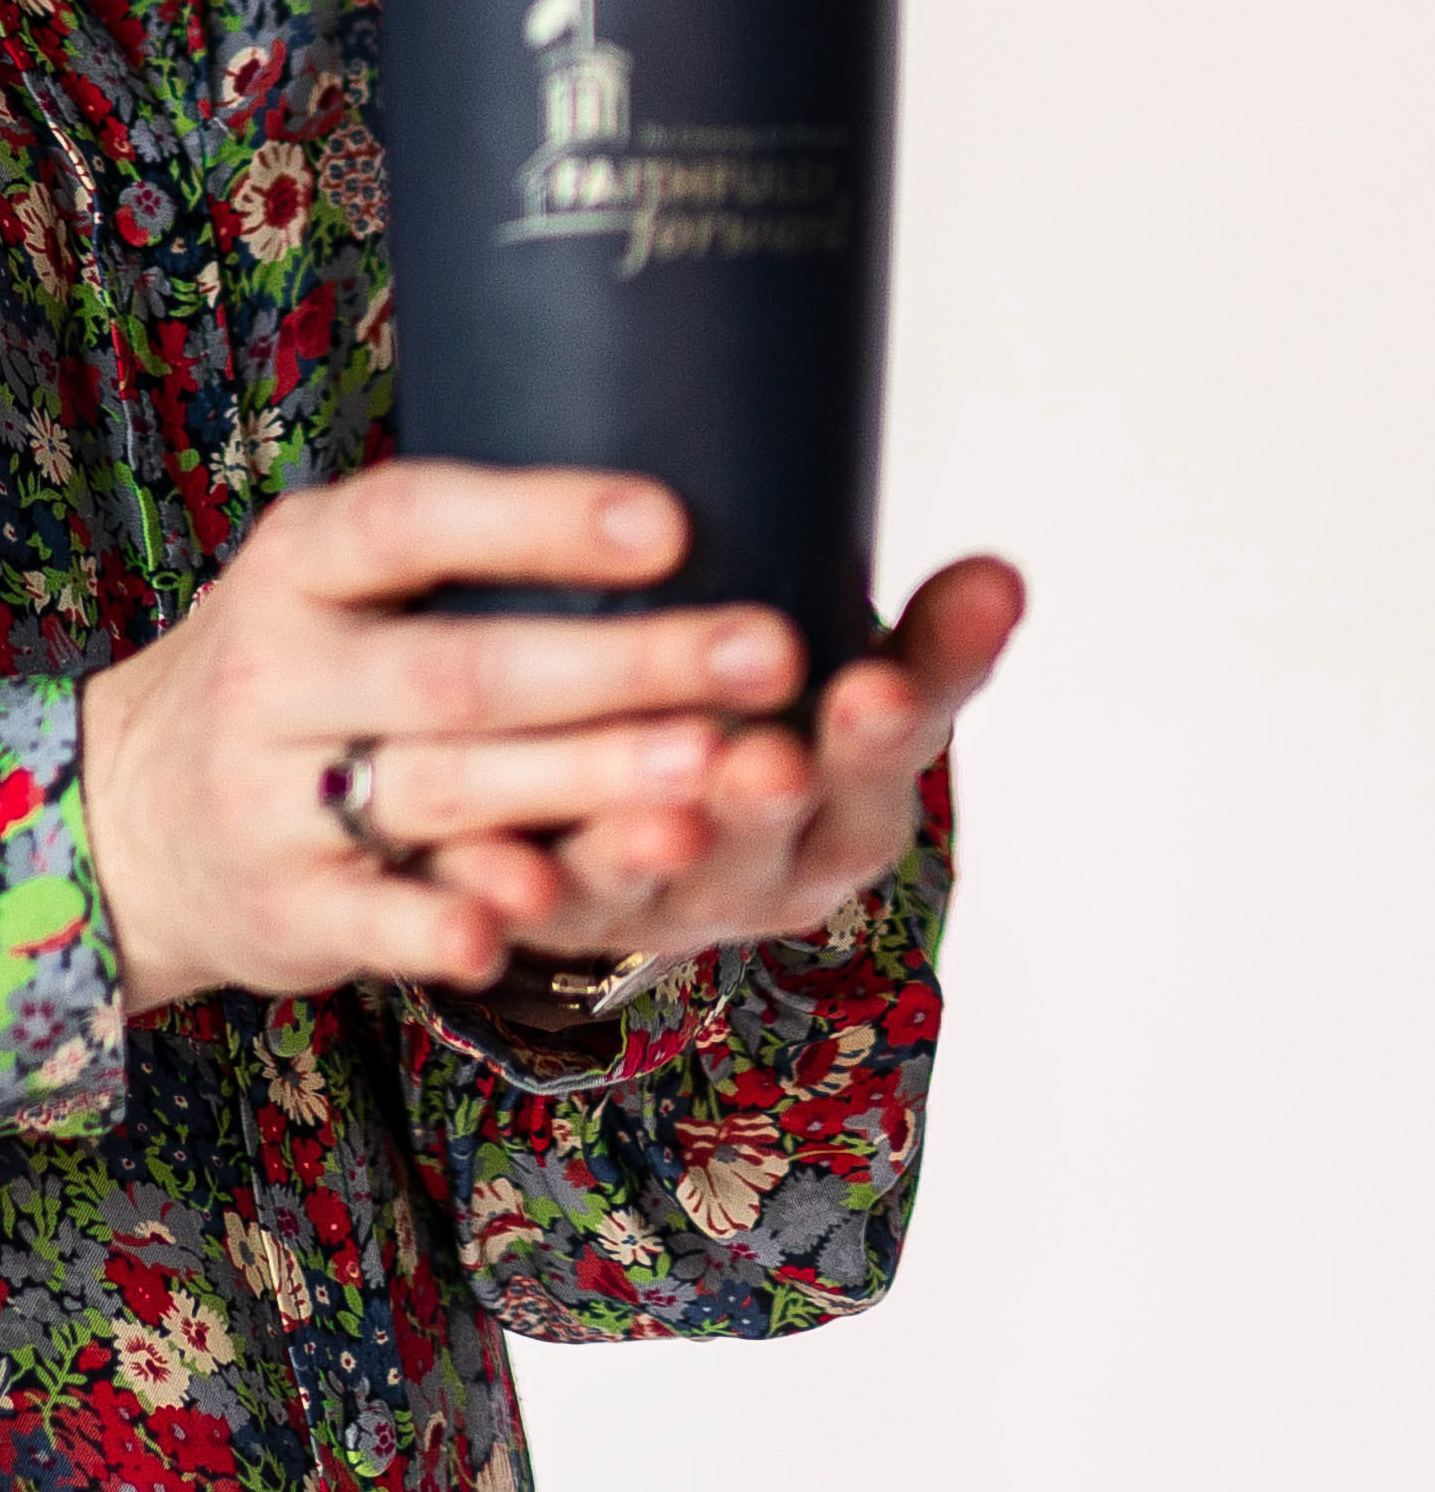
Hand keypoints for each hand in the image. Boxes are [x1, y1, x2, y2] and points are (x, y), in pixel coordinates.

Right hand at [75, 466, 1021, 1018]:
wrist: (131, 816)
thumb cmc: (299, 674)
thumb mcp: (331, 581)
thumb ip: (450, 556)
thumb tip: (663, 506)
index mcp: (301, 561)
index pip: (414, 519)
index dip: (539, 517)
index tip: (674, 518)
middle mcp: (277, 667)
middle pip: (463, 667)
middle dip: (624, 662)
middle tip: (764, 653)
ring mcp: (270, 793)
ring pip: (445, 791)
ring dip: (581, 784)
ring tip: (708, 773)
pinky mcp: (283, 909)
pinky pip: (375, 918)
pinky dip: (447, 923)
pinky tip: (530, 918)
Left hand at [493, 547, 1025, 980]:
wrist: (658, 820)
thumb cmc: (778, 722)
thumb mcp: (858, 685)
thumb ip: (930, 644)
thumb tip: (1005, 573)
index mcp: (840, 822)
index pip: (872, 784)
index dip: (875, 743)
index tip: (874, 687)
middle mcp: (751, 881)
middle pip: (758, 850)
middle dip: (758, 807)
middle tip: (759, 760)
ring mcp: (648, 908)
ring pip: (639, 892)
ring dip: (636, 860)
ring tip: (639, 823)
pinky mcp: (549, 916)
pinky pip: (524, 917)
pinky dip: (507, 902)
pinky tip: (486, 874)